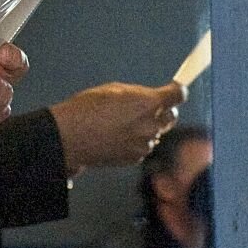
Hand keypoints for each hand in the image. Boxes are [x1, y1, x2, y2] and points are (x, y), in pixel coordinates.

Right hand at [49, 80, 184, 174]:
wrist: (69, 137)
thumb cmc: (86, 110)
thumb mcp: (114, 90)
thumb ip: (138, 94)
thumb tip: (147, 98)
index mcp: (148, 103)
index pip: (178, 95)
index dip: (177, 90)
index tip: (175, 89)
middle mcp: (151, 125)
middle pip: (171, 116)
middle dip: (162, 111)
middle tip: (144, 107)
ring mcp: (144, 144)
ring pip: (156, 133)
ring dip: (146, 127)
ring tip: (121, 123)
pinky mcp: (135, 158)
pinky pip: (143, 147)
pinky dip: (136, 141)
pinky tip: (117, 136)